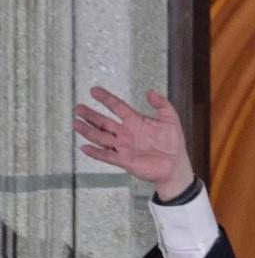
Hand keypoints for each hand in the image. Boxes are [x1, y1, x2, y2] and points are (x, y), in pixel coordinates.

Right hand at [74, 87, 194, 199]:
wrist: (175, 166)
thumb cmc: (173, 144)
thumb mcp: (170, 119)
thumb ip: (162, 104)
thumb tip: (151, 92)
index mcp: (136, 121)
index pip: (117, 106)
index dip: (106, 98)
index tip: (94, 91)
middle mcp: (126, 133)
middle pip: (104, 121)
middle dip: (90, 115)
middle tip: (79, 108)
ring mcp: (124, 146)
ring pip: (101, 137)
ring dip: (88, 131)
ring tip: (76, 123)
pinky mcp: (124, 160)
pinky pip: (107, 156)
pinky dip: (96, 152)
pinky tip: (85, 147)